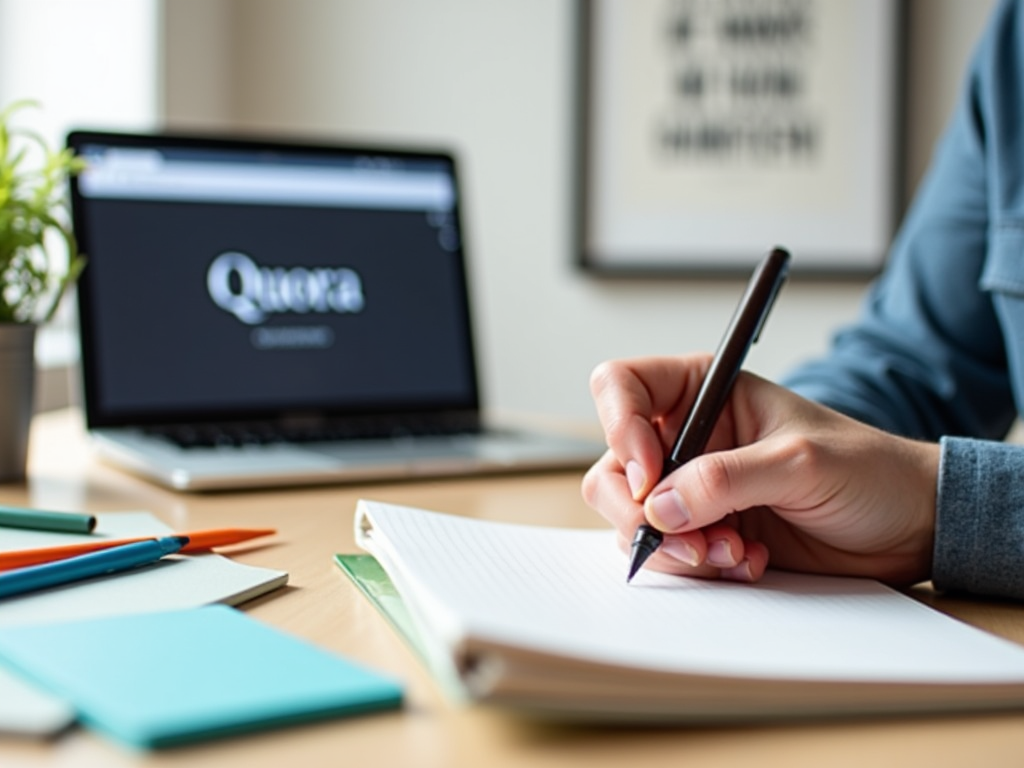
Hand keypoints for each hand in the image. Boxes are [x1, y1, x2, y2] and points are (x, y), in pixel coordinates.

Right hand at [581, 355, 939, 585]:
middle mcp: (687, 438)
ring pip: (633, 518)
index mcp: (703, 392)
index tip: (648, 475)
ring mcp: (691, 489)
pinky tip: (749, 560)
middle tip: (685, 538)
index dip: (618, 427)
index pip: (621, 387)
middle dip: (639, 510)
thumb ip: (726, 479)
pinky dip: (700, 567)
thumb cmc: (867, 469)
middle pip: (612, 467)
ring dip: (676, 546)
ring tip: (734, 551)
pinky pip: (668, 554)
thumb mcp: (799, 462)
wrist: (907, 527)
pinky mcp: (704, 532)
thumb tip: (660, 506)